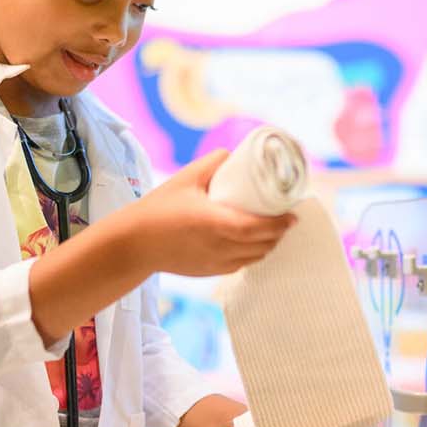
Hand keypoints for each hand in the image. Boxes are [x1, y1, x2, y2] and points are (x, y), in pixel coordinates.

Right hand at [127, 150, 296, 277]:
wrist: (134, 243)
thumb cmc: (158, 209)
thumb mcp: (186, 178)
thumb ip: (212, 163)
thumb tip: (233, 154)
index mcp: (216, 223)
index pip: (259, 227)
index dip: (281, 223)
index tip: (293, 214)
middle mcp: (220, 246)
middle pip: (262, 244)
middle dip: (279, 233)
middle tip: (287, 218)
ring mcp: (215, 263)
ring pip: (254, 257)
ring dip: (268, 245)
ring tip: (274, 230)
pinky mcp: (209, 272)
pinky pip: (240, 265)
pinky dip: (252, 254)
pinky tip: (253, 243)